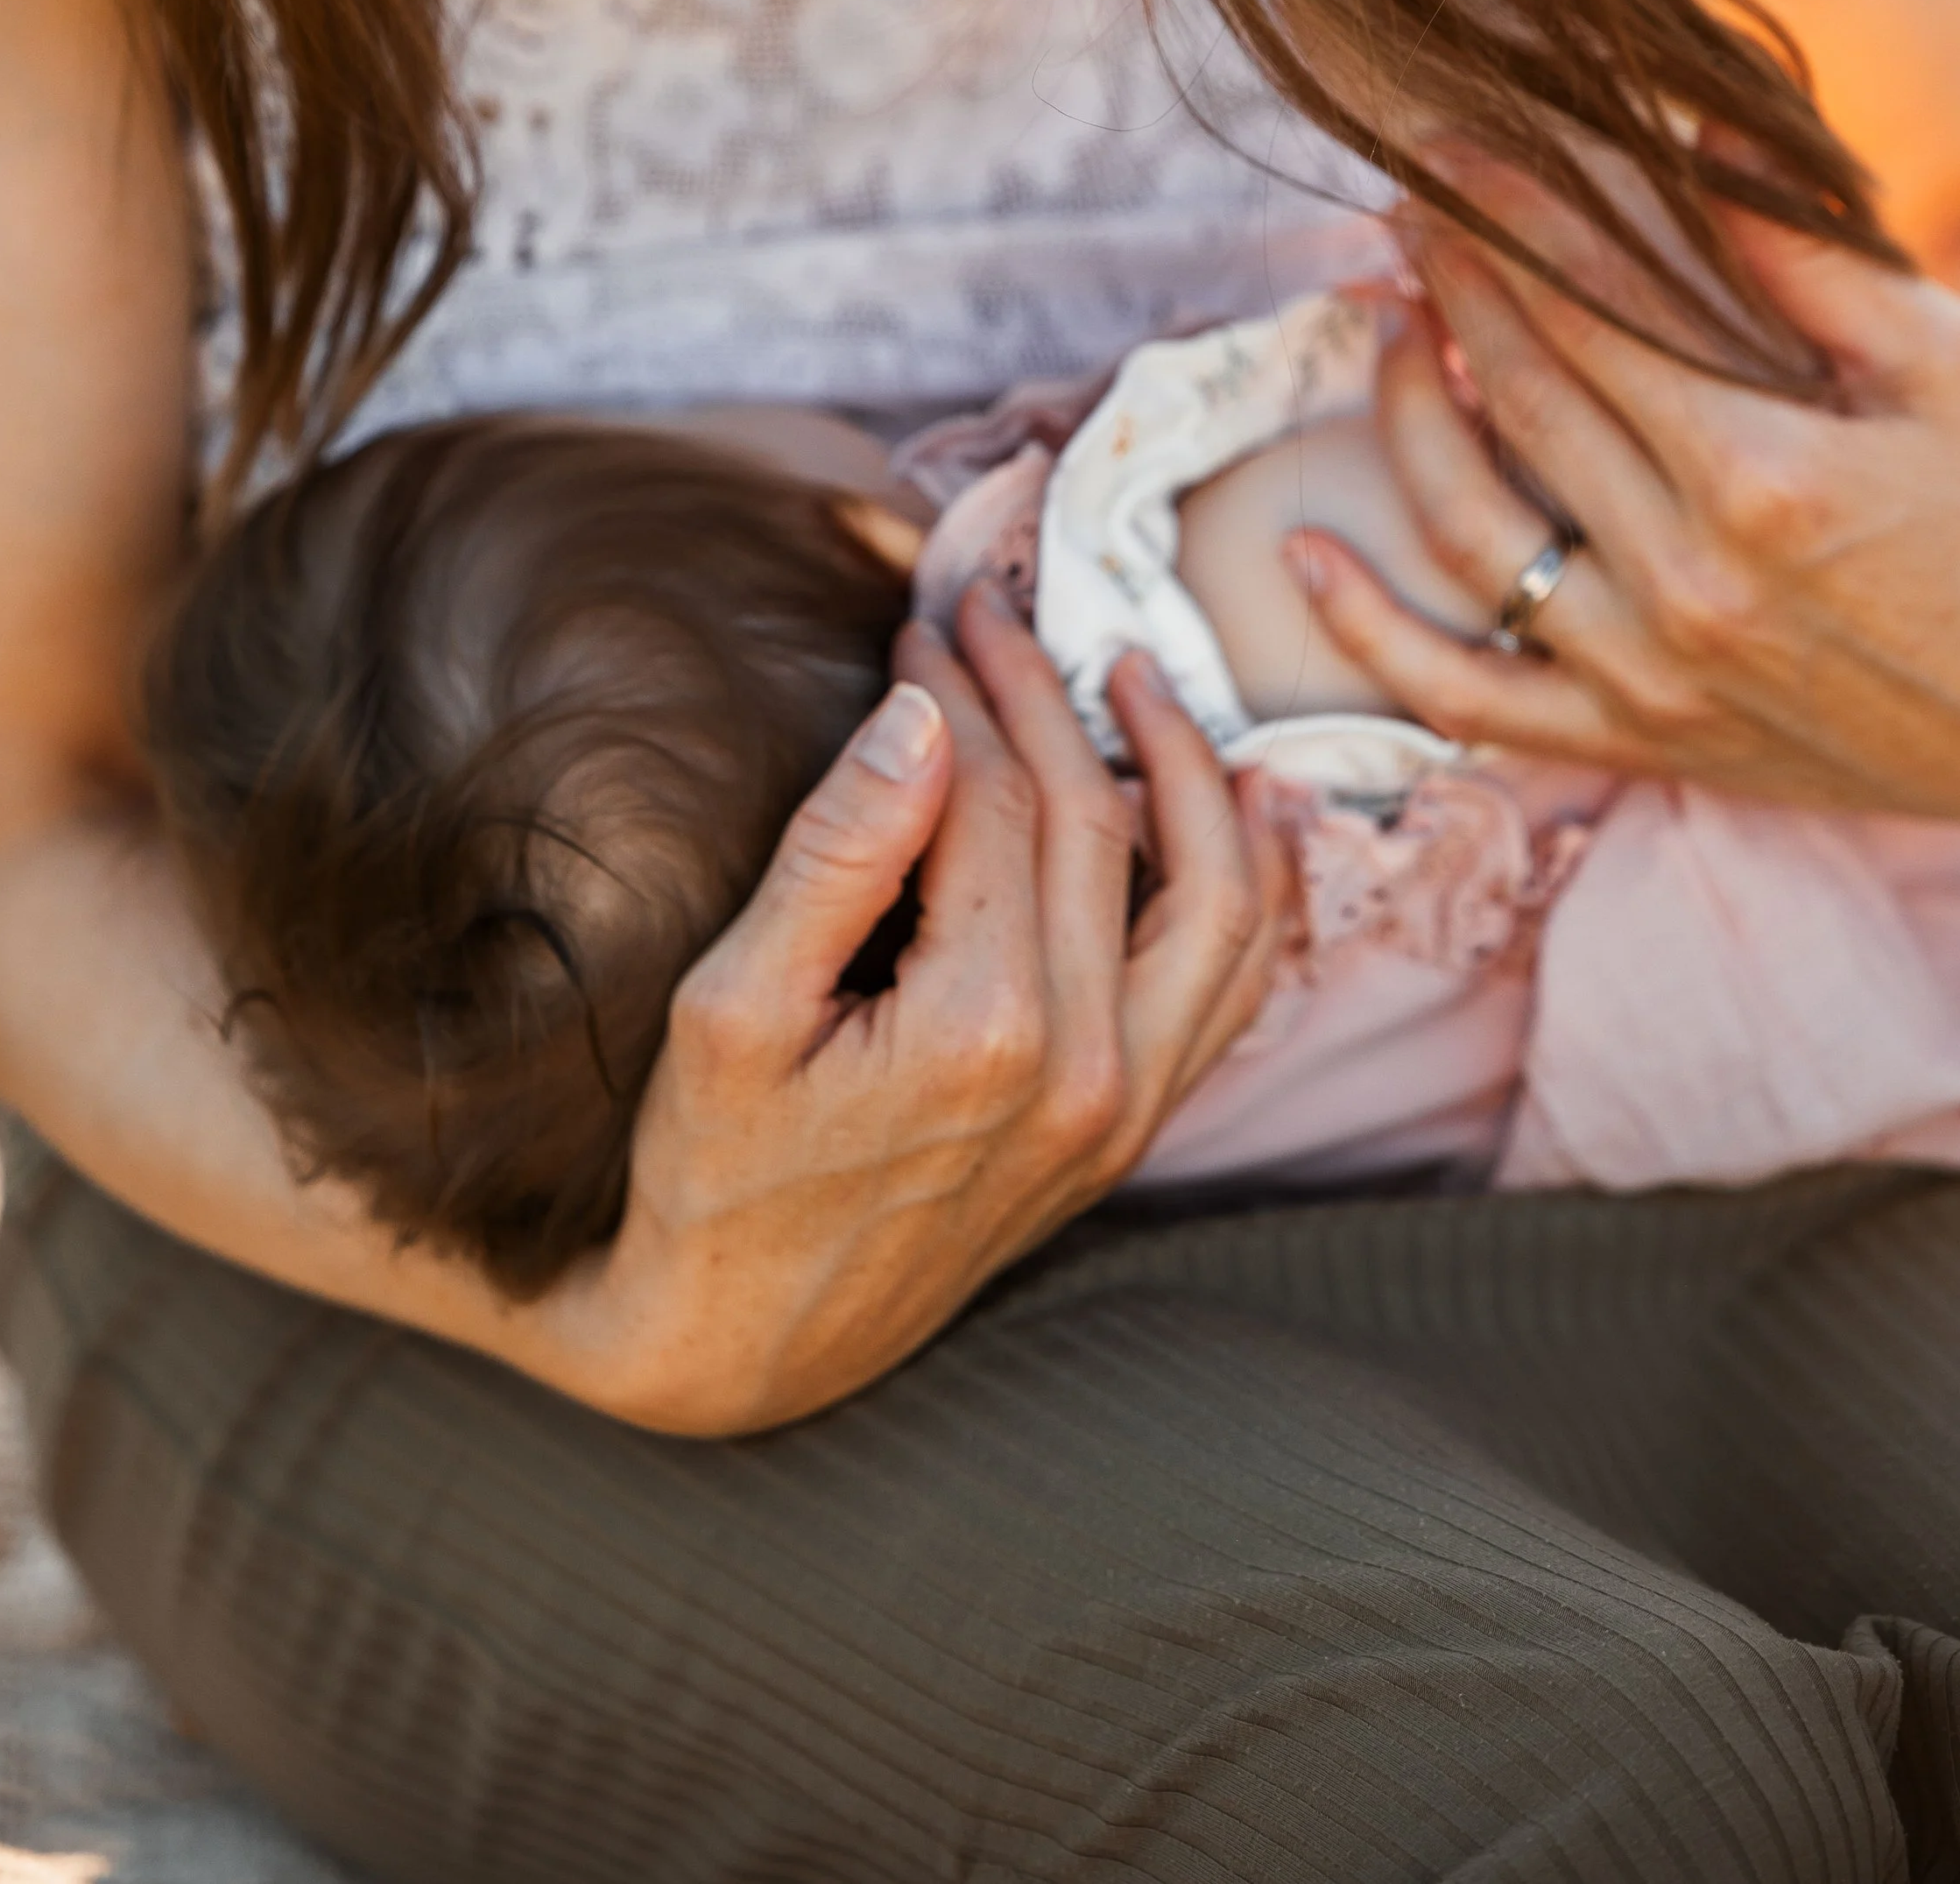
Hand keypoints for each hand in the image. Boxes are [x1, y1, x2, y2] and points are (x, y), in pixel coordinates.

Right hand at [546, 584, 1286, 1434]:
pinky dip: (1250, 882)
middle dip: (1042, 695)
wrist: (741, 1346)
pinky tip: (1242, 804)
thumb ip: (836, 855)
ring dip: (1184, 768)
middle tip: (989, 612)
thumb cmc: (710, 1174)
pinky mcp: (1130, 1129)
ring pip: (1214, 897)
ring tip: (1134, 672)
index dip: (958, 692)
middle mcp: (1084, 1068)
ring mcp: (1124, 1106)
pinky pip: (1230, 984)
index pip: (996, 800)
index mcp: (981, 1028)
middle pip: (1097, 822)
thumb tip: (921, 716)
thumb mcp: (727, 1009)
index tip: (918, 623)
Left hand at [1289, 173, 1959, 820]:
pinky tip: (1306, 555)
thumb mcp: (1940, 362)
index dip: (1509, 221)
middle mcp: (1688, 579)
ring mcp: (1651, 673)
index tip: (1451, 150)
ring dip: (1405, 415)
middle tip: (1402, 207)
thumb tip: (1690, 123)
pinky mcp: (1640, 741)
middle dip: (1451, 286)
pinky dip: (1372, 635)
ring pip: (1469, 529)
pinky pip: (1468, 700)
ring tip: (1386, 324)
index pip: (1590, 312)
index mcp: (1763, 473)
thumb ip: (1802, 254)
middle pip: (1520, 399)